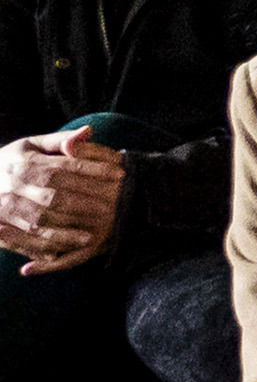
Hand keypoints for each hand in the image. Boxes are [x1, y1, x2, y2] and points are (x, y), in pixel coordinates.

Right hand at [0, 132, 122, 270]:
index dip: (95, 171)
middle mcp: (15, 186)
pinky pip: (23, 240)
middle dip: (87, 203)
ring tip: (92, 236)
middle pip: (55, 196)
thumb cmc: (9, 162)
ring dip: (67, 230)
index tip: (121, 175)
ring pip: (40, 221)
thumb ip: (58, 141)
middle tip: (114, 207)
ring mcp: (5, 208)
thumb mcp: (29, 145)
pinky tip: (64, 250)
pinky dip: (44, 247)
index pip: (66, 168)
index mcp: (25, 164)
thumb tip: (89, 131)